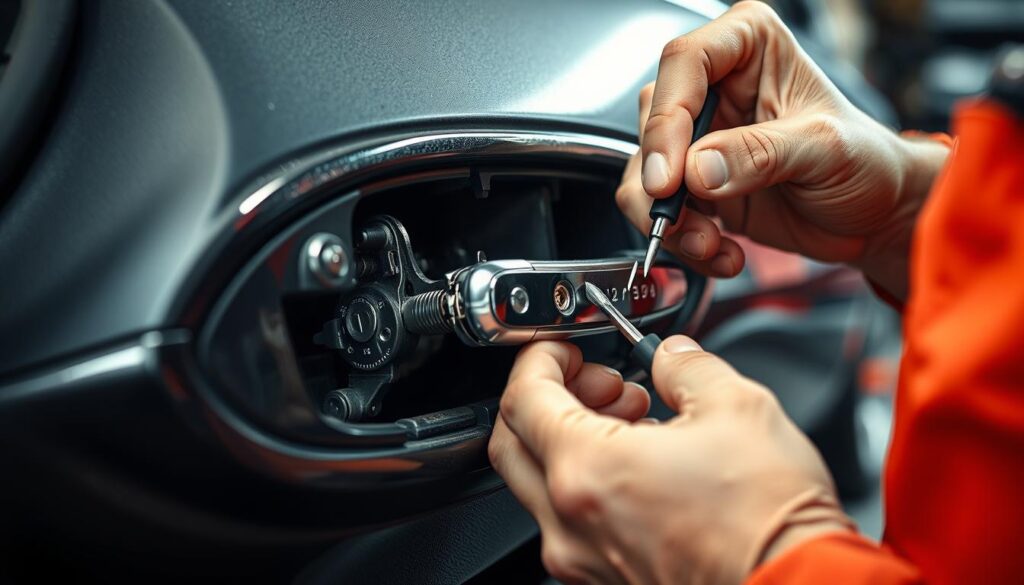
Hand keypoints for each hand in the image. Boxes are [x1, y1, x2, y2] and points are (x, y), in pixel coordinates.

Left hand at [489, 338, 853, 583]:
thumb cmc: (772, 521)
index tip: (563, 348)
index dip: (538, 359)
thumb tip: (669, 356)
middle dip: (547, 398)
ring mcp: (582, 559)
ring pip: (538, 483)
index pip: (521, 398)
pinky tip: (642, 463)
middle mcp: (570, 523)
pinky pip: (570, 519)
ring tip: (636, 419)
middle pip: (513, 442)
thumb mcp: (737, 407)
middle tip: (601, 382)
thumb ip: (686, 365)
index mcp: (588, 471)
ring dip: (570, 438)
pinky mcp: (604, 579)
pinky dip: (588, 479)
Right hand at [616, 1, 948, 298]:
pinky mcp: (693, 184)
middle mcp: (715, 87)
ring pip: (645, 173)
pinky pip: (659, 212)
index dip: (669, 118)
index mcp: (748, 47)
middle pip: (652, 121)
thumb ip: (761, 154)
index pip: (686, 63)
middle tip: (683, 219)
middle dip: (663, 181)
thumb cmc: (865, 162)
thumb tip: (698, 170)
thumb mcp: (824, 150)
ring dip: (670, 220)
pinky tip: (721, 252)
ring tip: (711, 244)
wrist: (873, 217)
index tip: (672, 176)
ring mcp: (698, 138)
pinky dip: (682, 241)